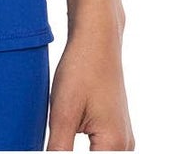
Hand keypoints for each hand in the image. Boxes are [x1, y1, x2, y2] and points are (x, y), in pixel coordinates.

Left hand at [45, 27, 133, 150]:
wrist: (98, 38)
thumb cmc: (81, 69)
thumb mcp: (62, 114)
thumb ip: (57, 150)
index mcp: (114, 146)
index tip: (55, 142)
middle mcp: (124, 147)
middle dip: (68, 153)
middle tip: (55, 137)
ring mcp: (123, 139)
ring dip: (74, 150)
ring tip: (59, 135)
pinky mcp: (116, 131)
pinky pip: (101, 151)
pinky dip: (84, 150)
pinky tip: (65, 140)